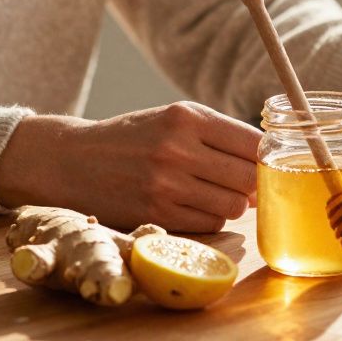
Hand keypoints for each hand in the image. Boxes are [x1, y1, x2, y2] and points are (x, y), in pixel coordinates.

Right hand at [0, 101, 260, 231]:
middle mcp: (177, 149)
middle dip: (254, 183)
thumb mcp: (173, 119)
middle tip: (245, 184)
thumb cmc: (134, 138)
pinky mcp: (156, 215)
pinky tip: (193, 205)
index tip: (269, 162)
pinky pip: (210, 223)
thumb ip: (219, 134)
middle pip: (249, 177)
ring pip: (234, 205)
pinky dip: (211, 218)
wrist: (72, 161)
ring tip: (215, 193)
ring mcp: (166, 185)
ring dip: (233, 203)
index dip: (268, 156)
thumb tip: (269, 162)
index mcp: (186, 117)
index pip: (253, 142)